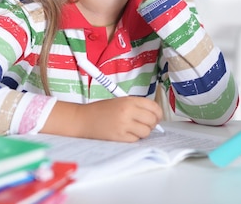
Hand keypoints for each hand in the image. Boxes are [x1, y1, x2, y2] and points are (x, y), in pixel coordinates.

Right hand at [43, 97, 163, 141]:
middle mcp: (128, 112)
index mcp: (129, 101)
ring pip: (146, 132)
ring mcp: (124, 125)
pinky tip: (126, 134)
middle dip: (152, 124)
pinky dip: (134, 138)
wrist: (82, 119)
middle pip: (152, 120)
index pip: (153, 107)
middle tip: (146, 124)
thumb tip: (154, 116)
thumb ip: (137, 106)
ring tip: (134, 129)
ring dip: (143, 132)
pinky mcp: (119, 137)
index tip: (157, 117)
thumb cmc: (101, 110)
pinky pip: (135, 139)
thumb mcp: (120, 101)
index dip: (158, 113)